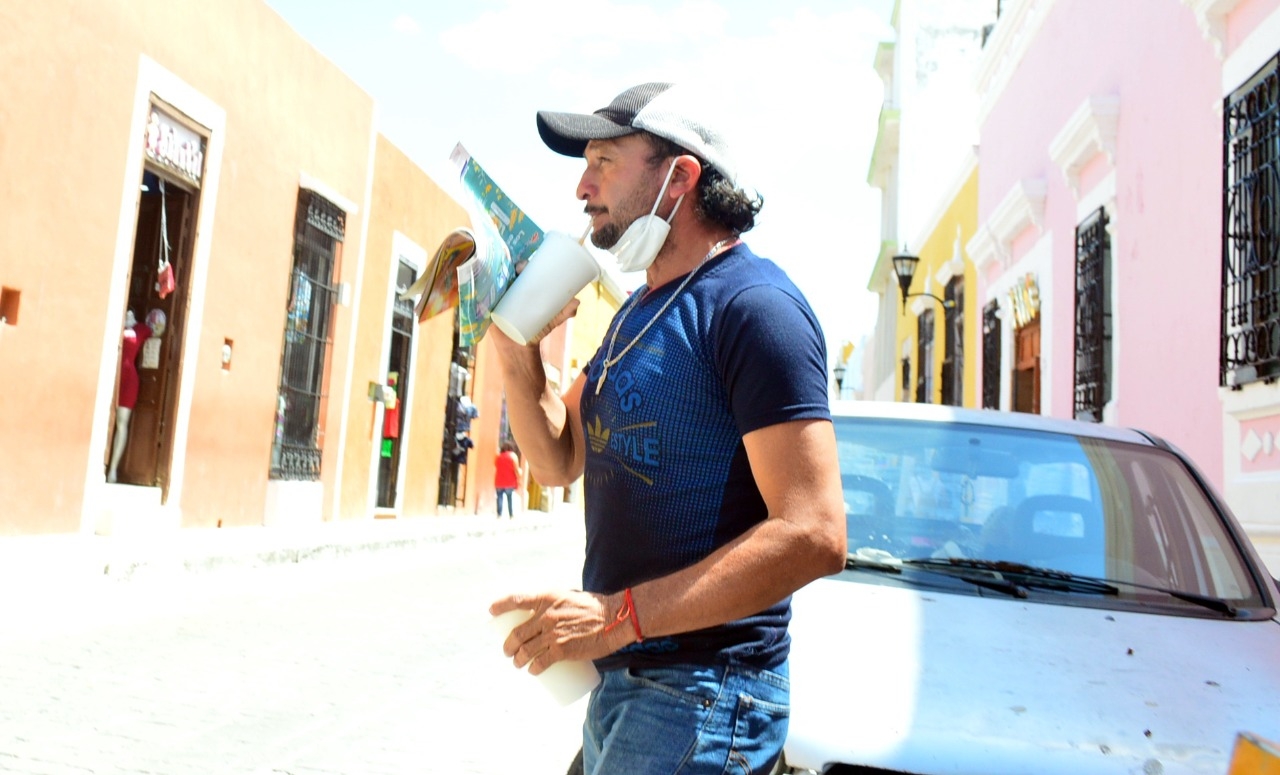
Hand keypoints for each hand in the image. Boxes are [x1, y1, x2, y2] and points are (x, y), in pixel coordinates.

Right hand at [488, 260, 581, 348]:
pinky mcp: (488, 307)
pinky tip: (479, 281)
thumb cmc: (537, 330)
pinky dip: (480, 287)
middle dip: (508, 268)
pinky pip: (482, 295)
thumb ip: (564, 312)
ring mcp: (498, 297)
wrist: (520, 348)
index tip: (524, 265)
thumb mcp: (552, 320)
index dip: (522, 264)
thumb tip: (576, 302)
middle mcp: (509, 289)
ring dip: (494, 275)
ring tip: (501, 279)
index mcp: (524, 288)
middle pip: (507, 273)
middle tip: (517, 272)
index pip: (521, 271)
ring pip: (495, 282)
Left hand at [490, 589, 628, 674]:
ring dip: (517, 660)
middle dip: (508, 645)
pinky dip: (534, 669)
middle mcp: (545, 615)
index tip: (491, 612)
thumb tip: (544, 613)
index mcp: (546, 597)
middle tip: (508, 651)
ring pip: (525, 651)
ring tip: (518, 663)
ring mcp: (552, 634)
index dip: (500, 606)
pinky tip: (532, 671)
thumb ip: (555, 604)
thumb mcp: (569, 596)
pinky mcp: (562, 651)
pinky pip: (540, 663)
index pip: (515, 600)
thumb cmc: (594, 607)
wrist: (614, 619)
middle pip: (517, 633)